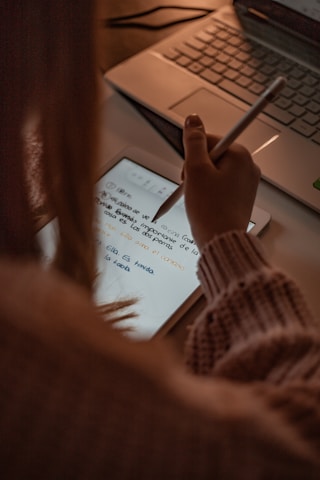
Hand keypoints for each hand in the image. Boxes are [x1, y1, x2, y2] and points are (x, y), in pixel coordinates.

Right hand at [183, 114, 259, 249]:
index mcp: (239, 155)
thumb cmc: (210, 210)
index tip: (189, 172)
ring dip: (202, 182)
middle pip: (212, 156)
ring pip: (216, 171)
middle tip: (193, 187)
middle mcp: (248, 166)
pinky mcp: (242, 196)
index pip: (208, 140)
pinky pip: (222, 185)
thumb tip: (193, 119)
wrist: (221, 241)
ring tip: (199, 199)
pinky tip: (206, 204)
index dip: (192, 156)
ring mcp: (247, 182)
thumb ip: (194, 141)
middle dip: (197, 170)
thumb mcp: (195, 170)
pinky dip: (210, 192)